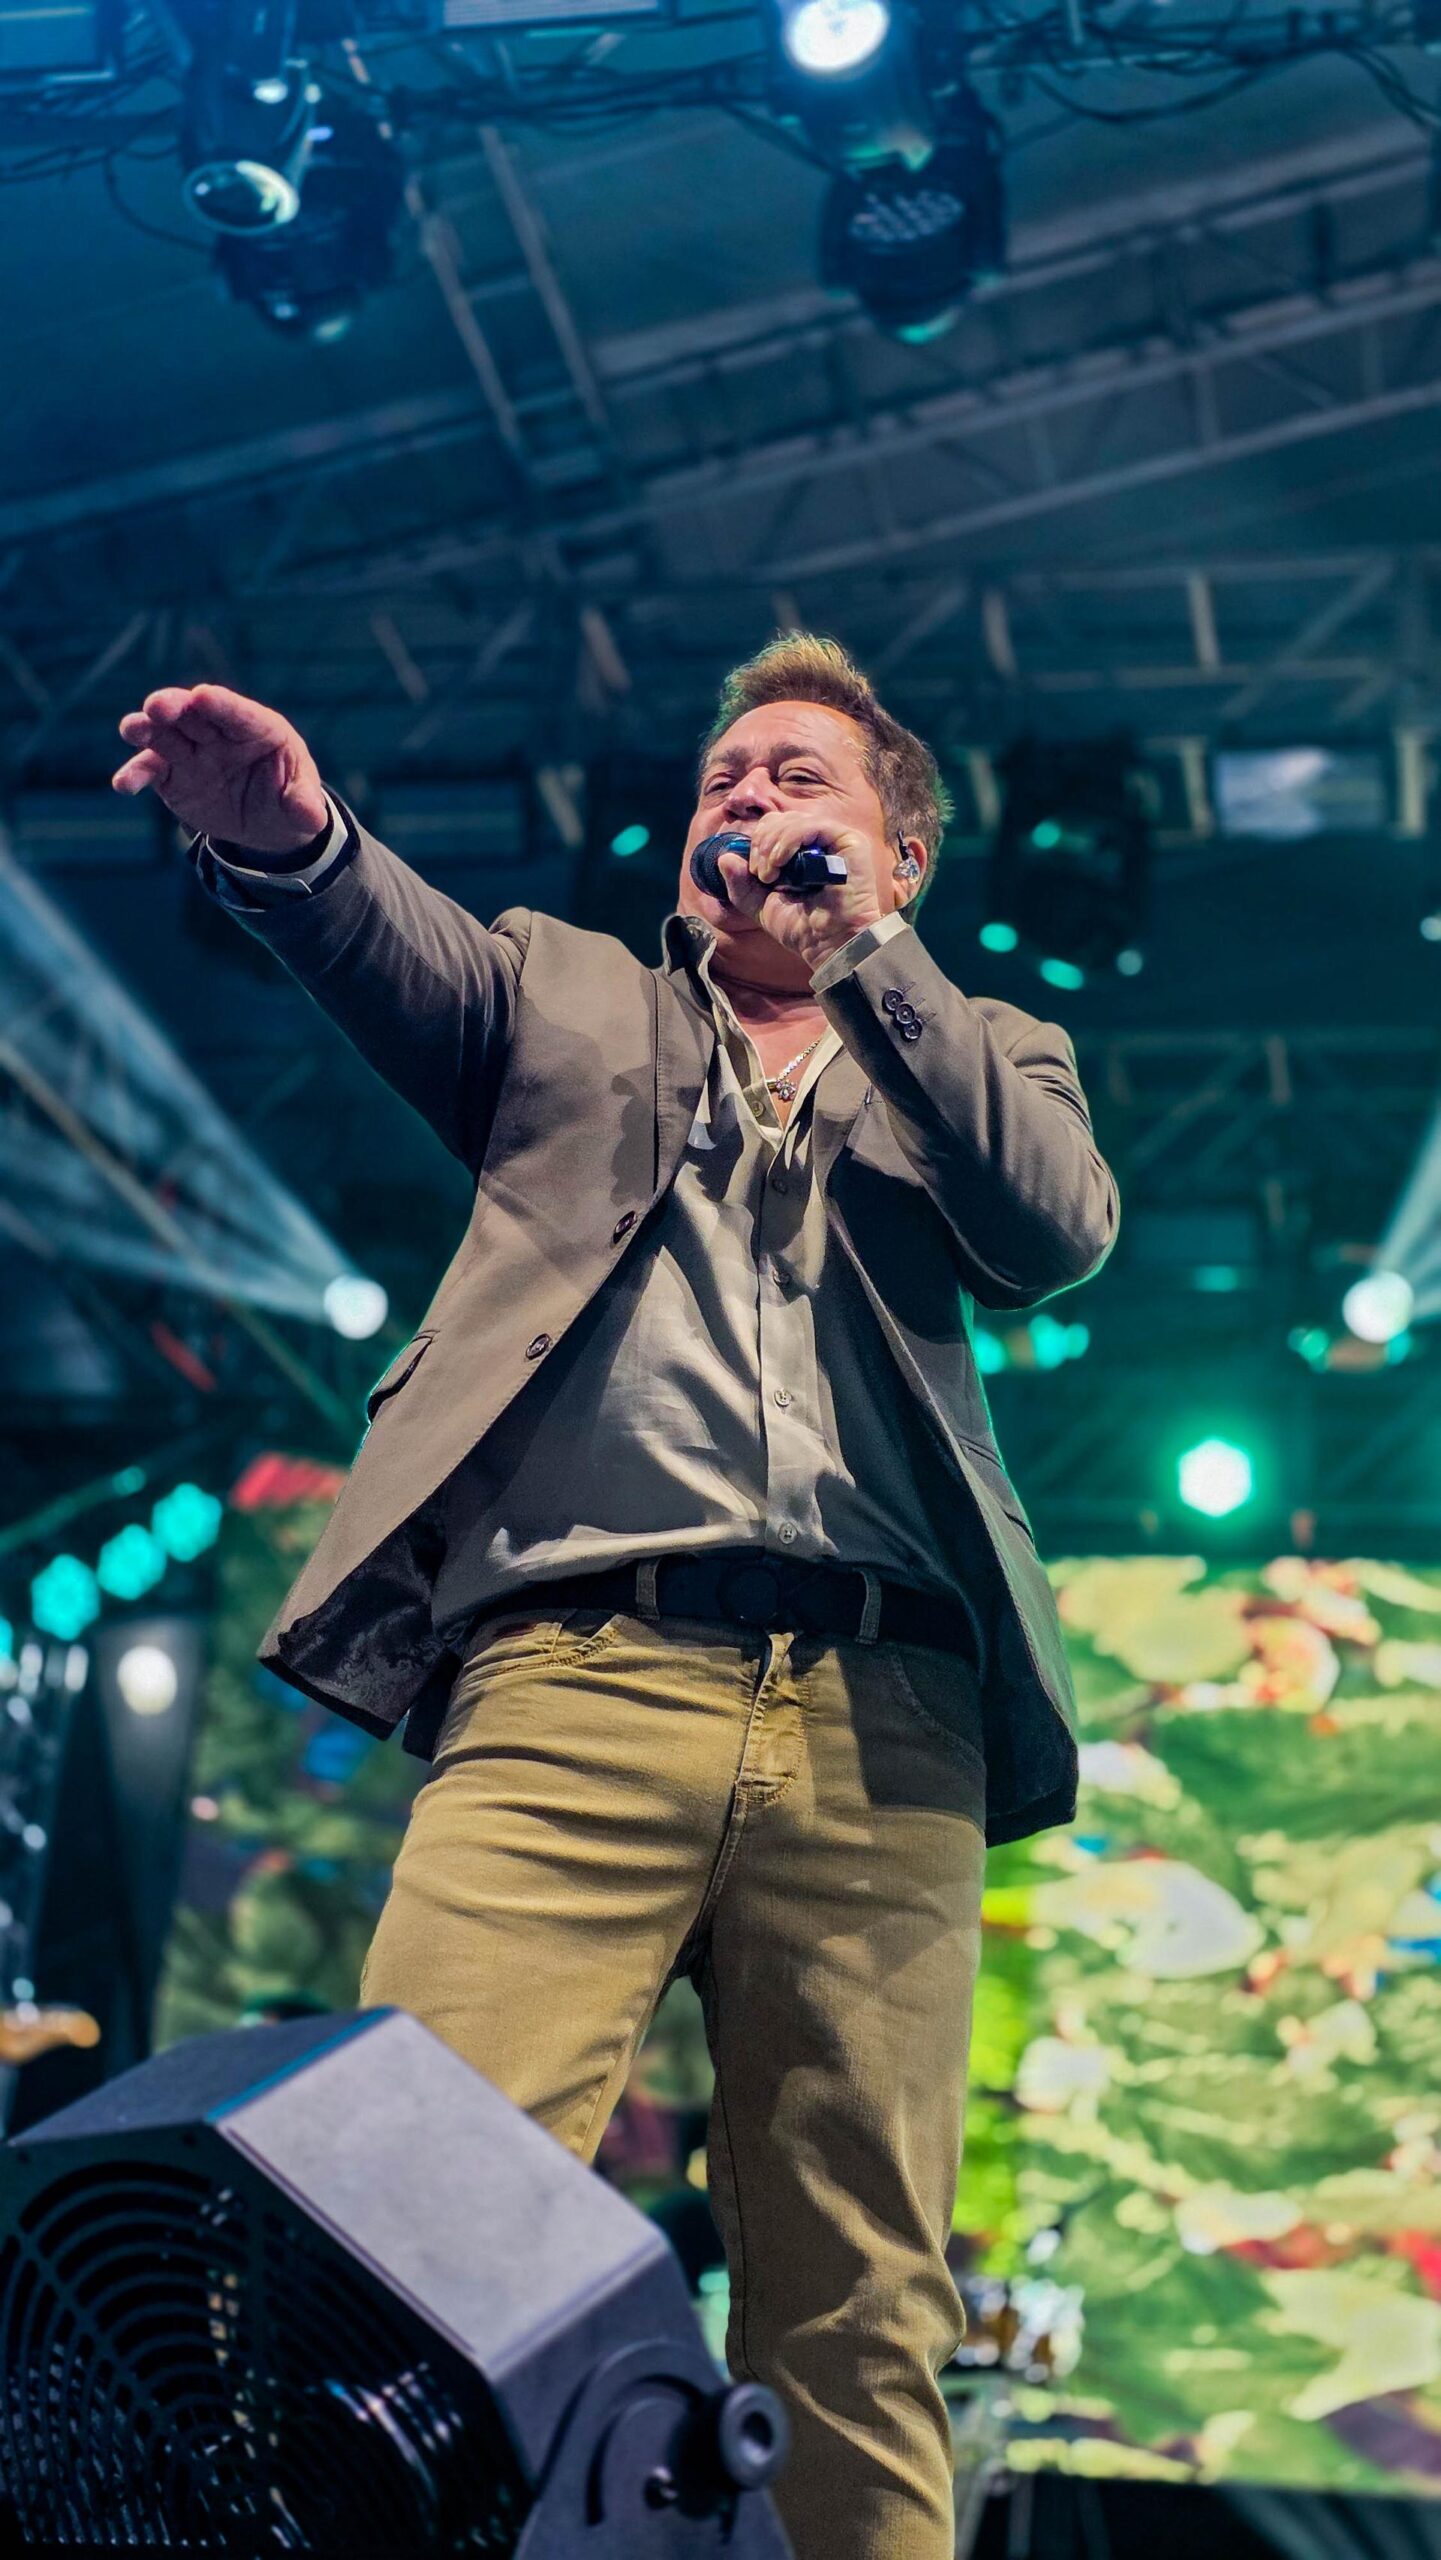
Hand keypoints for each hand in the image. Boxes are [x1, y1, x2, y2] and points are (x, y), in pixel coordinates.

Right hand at [112, 684, 327, 852]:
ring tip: (132, 730)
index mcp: (257, 727)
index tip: (202, 697)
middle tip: (158, 706)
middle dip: (174, 706)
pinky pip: (150, 770)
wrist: (267, 825)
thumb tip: (310, 817)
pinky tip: (124, 785)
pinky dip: (135, 774)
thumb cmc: (288, 799)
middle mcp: (218, 732)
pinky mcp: (171, 774)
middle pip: (192, 713)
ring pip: (164, 733)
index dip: (220, 705)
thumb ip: (304, 807)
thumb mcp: (303, 806)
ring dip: (145, 729)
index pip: (237, 712)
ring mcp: (191, 751)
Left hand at [717, 809, 886, 973]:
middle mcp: (818, 841)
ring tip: (770, 876)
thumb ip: (741, 884)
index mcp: (800, 851)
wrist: (829, 945)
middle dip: (761, 844)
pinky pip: (813, 825)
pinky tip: (781, 863)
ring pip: (793, 819)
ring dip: (772, 845)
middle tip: (762, 875)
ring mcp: (835, 839)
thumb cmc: (801, 928)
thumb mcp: (760, 905)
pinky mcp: (850, 841)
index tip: (754, 873)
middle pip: (779, 819)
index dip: (757, 843)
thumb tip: (724, 857)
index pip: (772, 827)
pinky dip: (789, 840)